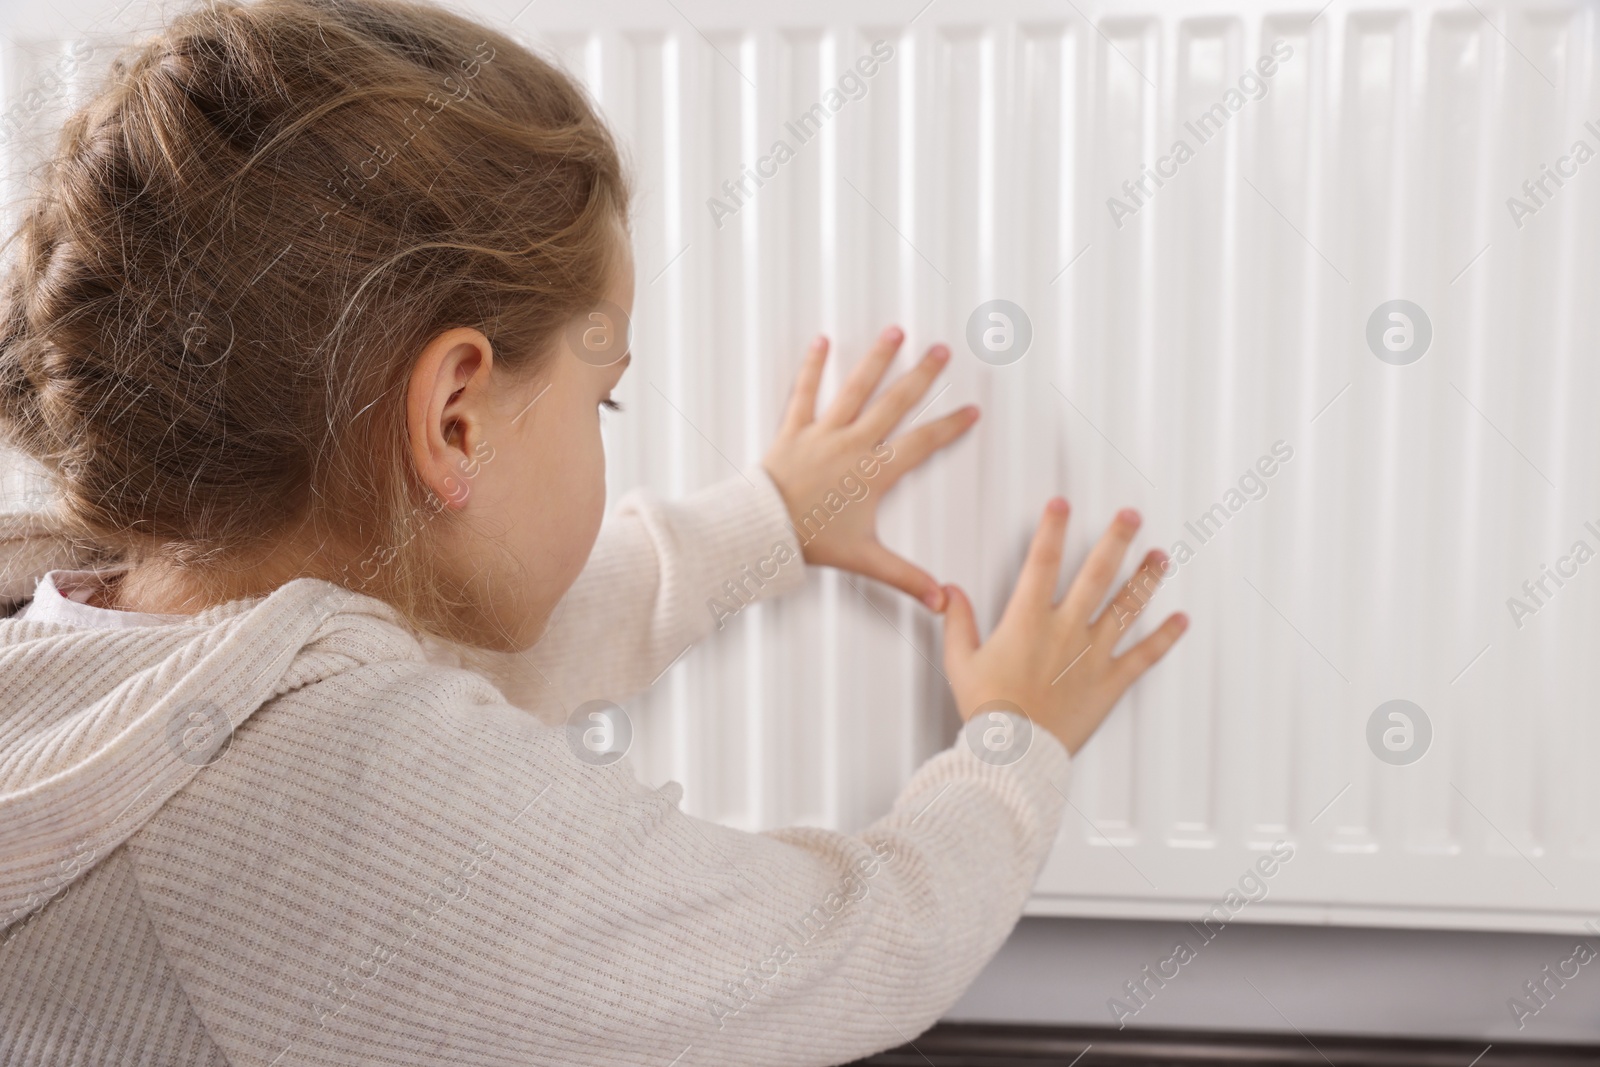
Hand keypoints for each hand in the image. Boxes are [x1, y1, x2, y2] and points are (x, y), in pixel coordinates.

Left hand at [762, 326, 976, 610]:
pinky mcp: (793, 430)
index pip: (923, 443)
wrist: (762, 531)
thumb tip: (939, 599)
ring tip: (895, 332)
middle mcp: (853, 444)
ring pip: (856, 388)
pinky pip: (803, 393)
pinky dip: (811, 367)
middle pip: (895, 403)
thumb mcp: (864, 560)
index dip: (950, 426)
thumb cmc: (810, 542)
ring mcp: (823, 433)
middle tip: (942, 352)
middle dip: (922, 376)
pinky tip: (821, 342)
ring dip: (877, 359)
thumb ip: (905, 577)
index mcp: (874, 472)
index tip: (970, 410)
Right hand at [942, 498, 1187, 754]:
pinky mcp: (1110, 682)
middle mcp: (1066, 629)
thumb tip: (951, 591)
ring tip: (1160, 556)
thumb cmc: (988, 710)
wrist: (1015, 753)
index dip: (1052, 528)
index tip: (1061, 504)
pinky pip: (1144, 656)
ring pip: (1126, 607)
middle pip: (1097, 574)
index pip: (1043, 561)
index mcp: (1028, 620)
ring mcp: (1092, 655)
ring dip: (1145, 578)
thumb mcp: (961, 662)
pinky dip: (1165, 638)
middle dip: (1116, 539)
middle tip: (1131, 515)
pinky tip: (1180, 621)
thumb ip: (958, 622)